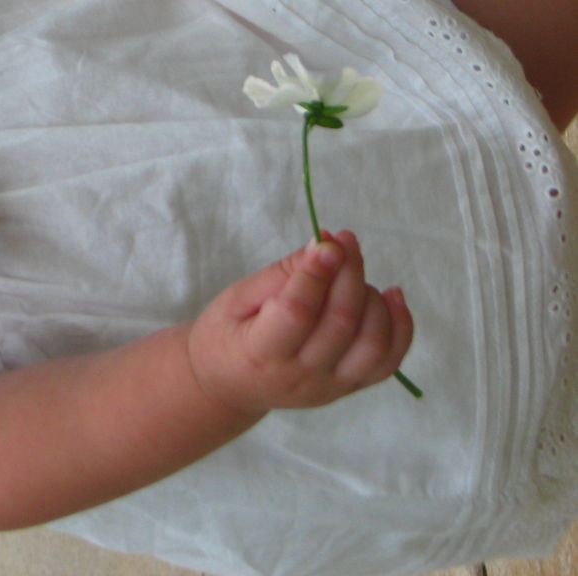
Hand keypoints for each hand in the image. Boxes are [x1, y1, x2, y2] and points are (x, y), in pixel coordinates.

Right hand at [186, 230, 412, 414]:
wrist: (230, 387)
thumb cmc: (225, 335)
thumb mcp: (235, 299)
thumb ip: (279, 276)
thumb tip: (323, 245)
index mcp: (262, 354)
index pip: (297, 313)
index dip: (316, 275)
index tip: (328, 241)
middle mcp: (301, 376)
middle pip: (340, 323)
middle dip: (349, 273)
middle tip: (344, 240)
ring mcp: (331, 386)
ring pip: (373, 344)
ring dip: (372, 298)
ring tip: (352, 272)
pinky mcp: (350, 387)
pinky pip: (388, 362)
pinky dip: (401, 326)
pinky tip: (392, 295)